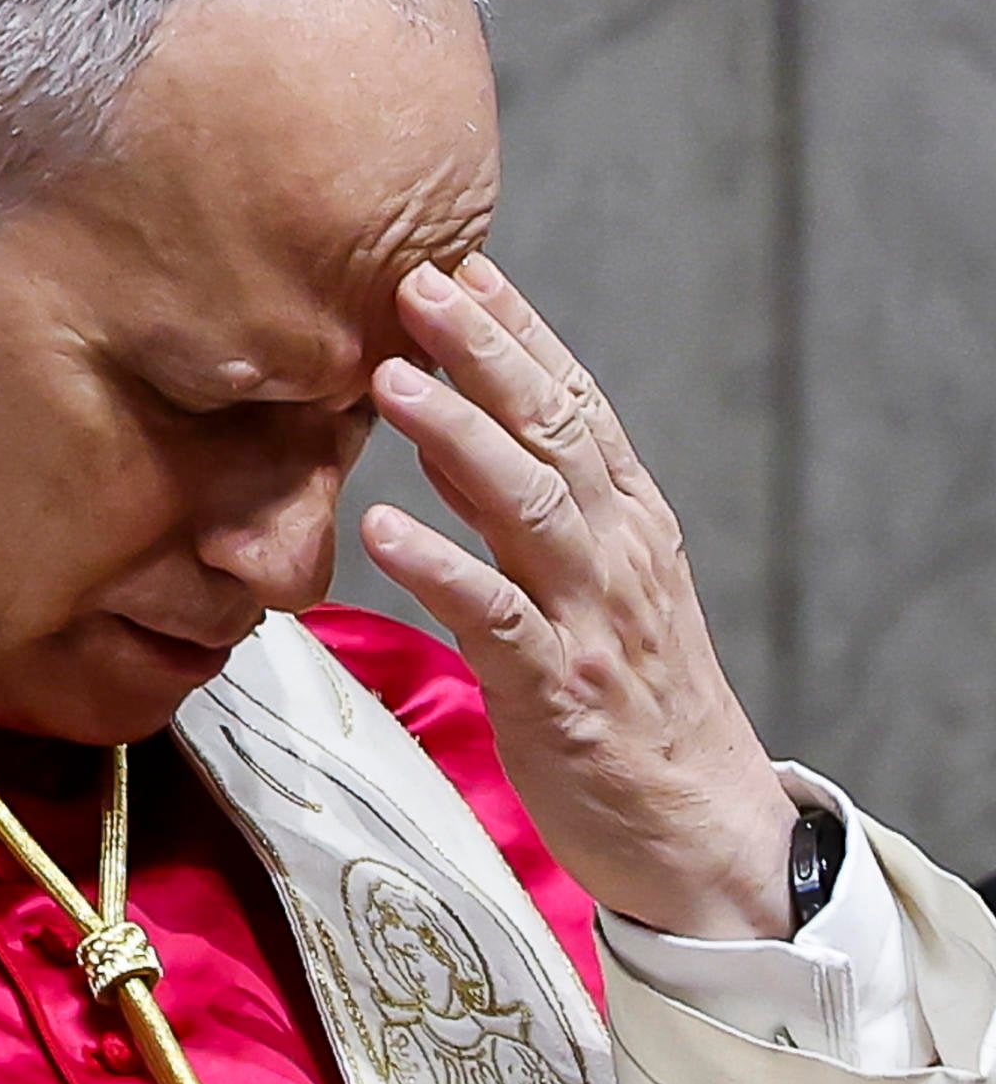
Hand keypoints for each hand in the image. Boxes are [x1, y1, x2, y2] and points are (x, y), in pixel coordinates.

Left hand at [359, 254, 798, 938]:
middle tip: (413, 279)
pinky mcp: (555, 687)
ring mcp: (588, 616)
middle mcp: (613, 551)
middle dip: (484, 351)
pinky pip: (494, 615)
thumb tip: (447, 420)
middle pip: (550, 430)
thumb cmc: (625, 695)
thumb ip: (518, 503)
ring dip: (457, 435)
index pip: (572, 401)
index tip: (457, 259)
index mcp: (623, 518)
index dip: (517, 330)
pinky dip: (440, 567)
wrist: (697, 824)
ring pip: (526, 505)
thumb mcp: (581, 580)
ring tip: (390, 379)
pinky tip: (385, 526)